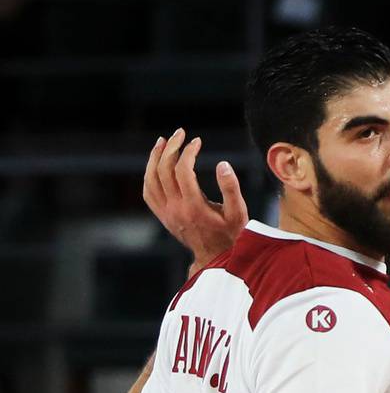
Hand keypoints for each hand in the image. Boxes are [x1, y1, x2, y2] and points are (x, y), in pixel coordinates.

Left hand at [143, 128, 246, 270]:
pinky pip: (148, 192)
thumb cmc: (232, 235)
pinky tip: (156, 163)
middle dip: (171, 148)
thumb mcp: (239, 213)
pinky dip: (149, 174)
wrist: (216, 259)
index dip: (188, 152)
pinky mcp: (162, 216)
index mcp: (195, 207)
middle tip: (180, 133)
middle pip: (164, 170)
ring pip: (151, 179)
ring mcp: (166, 213)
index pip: (183, 171)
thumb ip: (231, 188)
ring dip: (155, 157)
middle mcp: (176, 209)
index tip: (197, 141)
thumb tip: (222, 163)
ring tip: (163, 142)